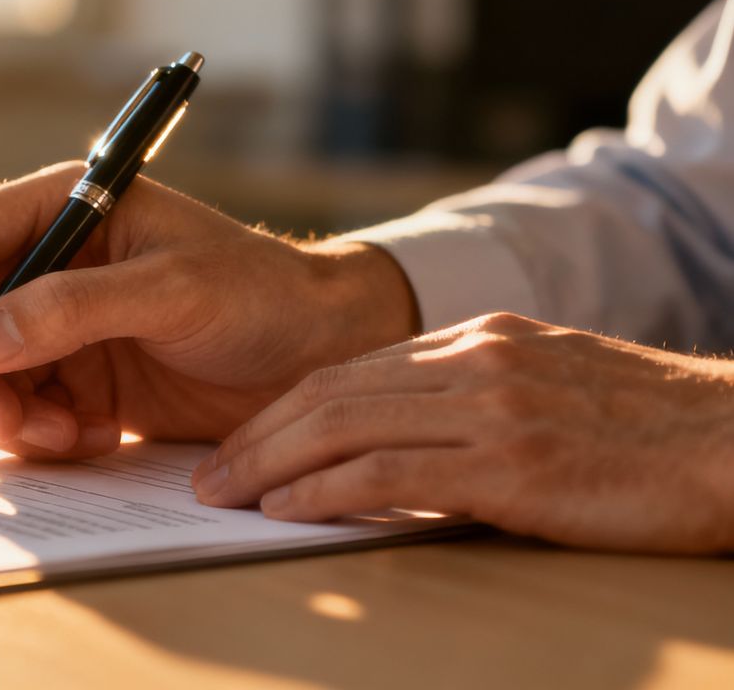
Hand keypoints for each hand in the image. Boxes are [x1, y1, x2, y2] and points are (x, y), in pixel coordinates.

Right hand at [0, 161, 417, 459]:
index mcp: (65, 210)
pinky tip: (95, 439)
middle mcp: (51, 266)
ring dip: (7, 415)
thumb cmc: (262, 294)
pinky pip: (24, 414)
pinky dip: (42, 437)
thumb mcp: (174, 290)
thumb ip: (76, 308)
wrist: (319, 355)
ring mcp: (60, 327)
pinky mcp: (79, 382)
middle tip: (7, 420)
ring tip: (68, 436)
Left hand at [191, 312, 733, 553]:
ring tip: (224, 494)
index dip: (281, 410)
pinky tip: (286, 510)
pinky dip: (326, 490)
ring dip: (270, 464)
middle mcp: (475, 361)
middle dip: (257, 437)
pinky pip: (391, 471)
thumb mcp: (545, 388)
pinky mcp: (513, 462)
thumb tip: (393, 440)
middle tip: (208, 474)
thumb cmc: (644, 429)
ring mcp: (492, 408)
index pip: (349, 371)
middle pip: (330, 392)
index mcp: (478, 341)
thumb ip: (469, 400)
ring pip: (345, 425)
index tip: (240, 442)